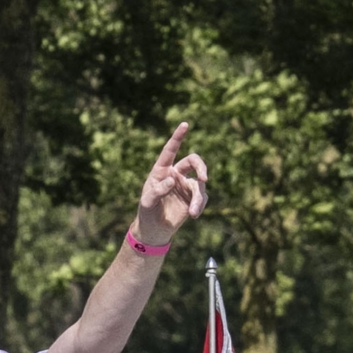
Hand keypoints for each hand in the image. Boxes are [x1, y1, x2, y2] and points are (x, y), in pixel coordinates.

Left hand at [134, 123, 208, 243]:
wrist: (155, 229)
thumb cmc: (148, 211)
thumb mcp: (148, 201)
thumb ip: (158, 190)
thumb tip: (172, 181)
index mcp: (162, 169)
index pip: (170, 150)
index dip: (178, 137)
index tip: (185, 124)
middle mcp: (176, 174)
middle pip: (193, 161)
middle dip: (201, 167)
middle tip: (204, 179)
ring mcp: (185, 185)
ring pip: (200, 184)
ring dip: (198, 198)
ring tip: (192, 212)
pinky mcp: (193, 198)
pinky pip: (202, 198)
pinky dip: (199, 206)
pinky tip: (194, 215)